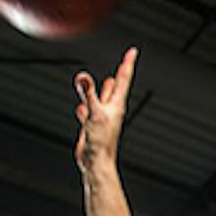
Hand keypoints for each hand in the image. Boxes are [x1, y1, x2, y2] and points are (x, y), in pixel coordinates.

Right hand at [74, 46, 136, 175]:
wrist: (97, 164)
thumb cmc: (101, 142)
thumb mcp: (94, 113)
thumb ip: (88, 93)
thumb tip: (82, 76)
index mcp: (116, 105)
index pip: (124, 79)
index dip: (128, 63)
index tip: (133, 51)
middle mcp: (111, 111)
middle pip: (117, 87)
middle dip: (121, 73)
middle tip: (126, 63)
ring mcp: (103, 120)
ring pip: (103, 100)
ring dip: (104, 89)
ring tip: (109, 80)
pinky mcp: (93, 128)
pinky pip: (90, 113)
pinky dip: (86, 107)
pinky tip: (81, 106)